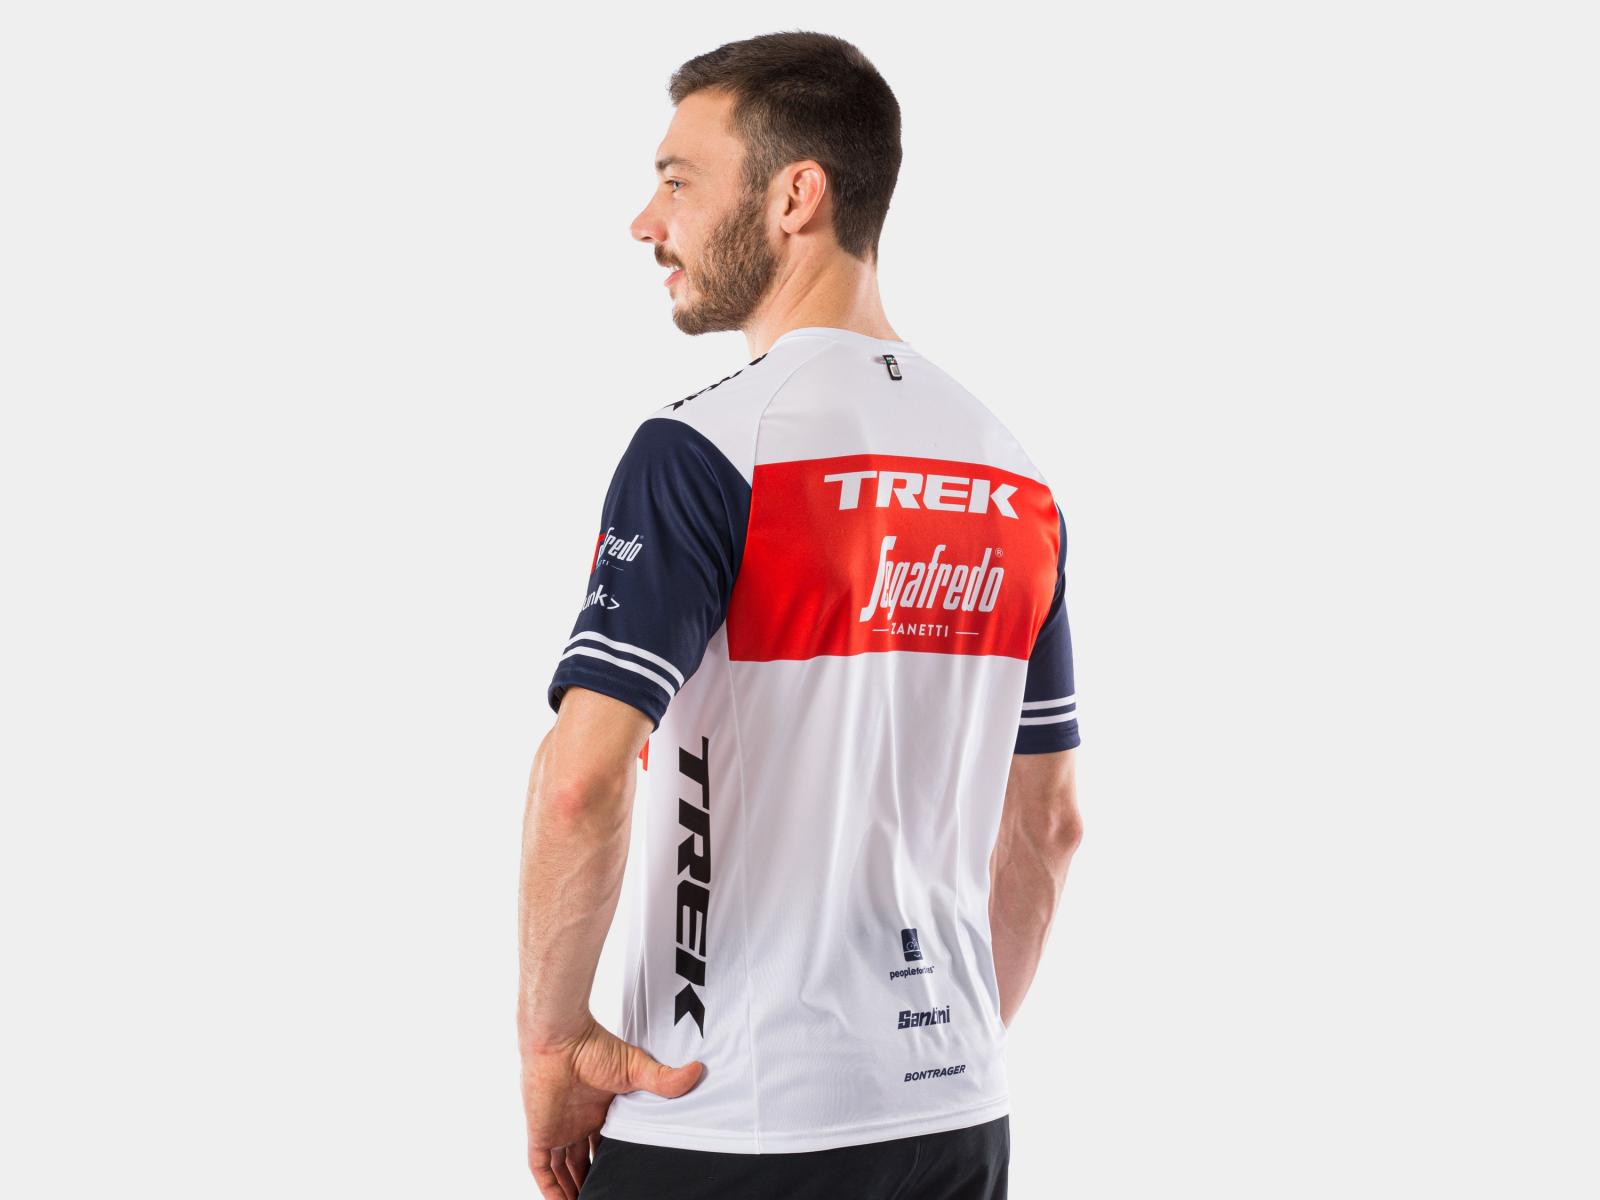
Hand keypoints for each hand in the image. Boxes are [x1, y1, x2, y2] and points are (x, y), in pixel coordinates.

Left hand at [521, 1012, 704, 1197]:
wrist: (562, 1040)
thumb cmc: (594, 1047)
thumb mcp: (636, 1068)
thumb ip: (664, 1079)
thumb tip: (698, 1070)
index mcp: (599, 1110)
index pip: (605, 1144)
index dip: (612, 1163)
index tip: (626, 1179)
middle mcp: (578, 1122)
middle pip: (583, 1161)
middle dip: (592, 1180)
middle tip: (607, 1197)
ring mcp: (558, 1129)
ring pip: (562, 1170)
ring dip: (571, 1190)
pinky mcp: (541, 1134)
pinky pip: (542, 1169)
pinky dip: (550, 1189)